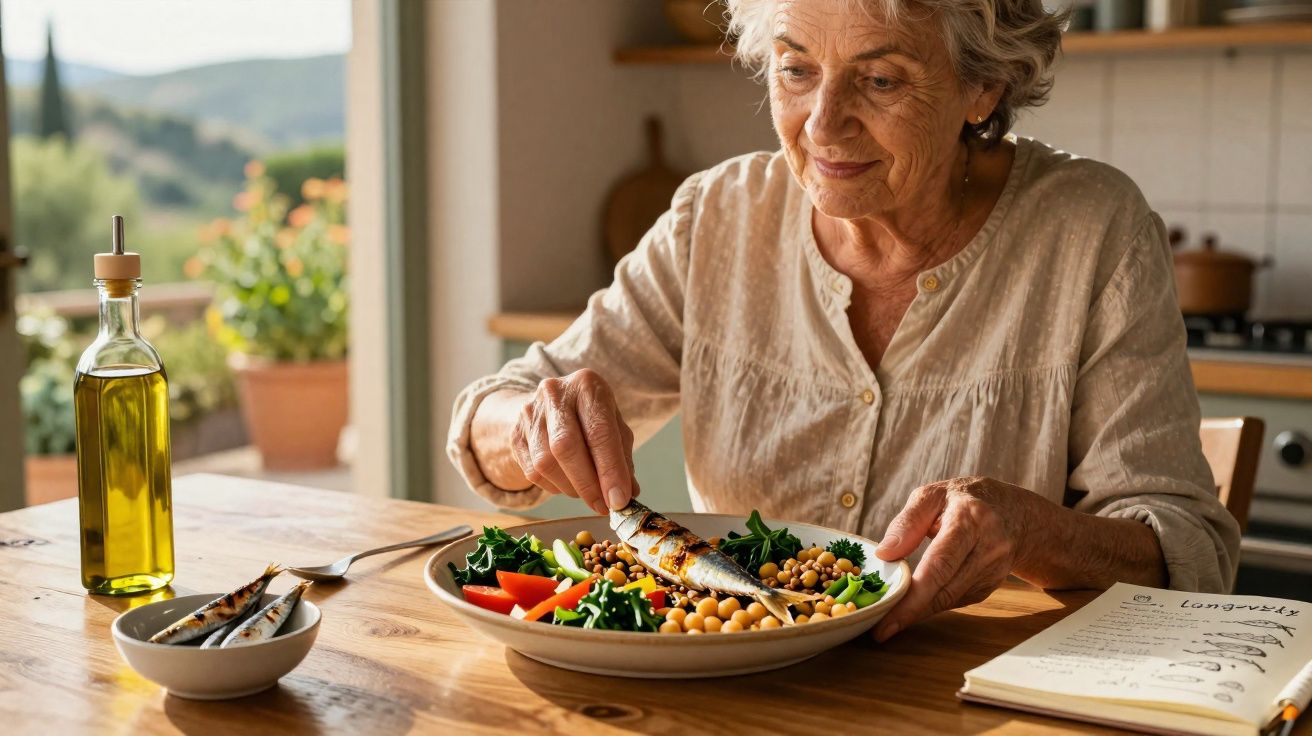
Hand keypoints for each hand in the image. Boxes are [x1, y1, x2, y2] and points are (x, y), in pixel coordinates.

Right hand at [510, 369, 637, 514]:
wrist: (551, 403)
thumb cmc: (590, 417)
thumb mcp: (613, 425)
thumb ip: (622, 457)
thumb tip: (626, 494)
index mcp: (587, 385)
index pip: (599, 432)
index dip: (610, 470)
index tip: (619, 499)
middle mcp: (554, 393)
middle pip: (565, 447)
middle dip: (587, 484)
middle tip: (603, 506)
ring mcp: (530, 412)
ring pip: (545, 463)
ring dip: (571, 488)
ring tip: (587, 492)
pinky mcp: (516, 433)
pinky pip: (532, 472)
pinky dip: (554, 486)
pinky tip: (567, 483)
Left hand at [872, 476, 1039, 641]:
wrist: (1013, 512)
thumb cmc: (963, 500)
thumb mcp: (932, 495)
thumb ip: (907, 522)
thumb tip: (884, 554)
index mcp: (970, 520)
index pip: (940, 563)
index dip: (914, 594)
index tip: (888, 616)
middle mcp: (988, 547)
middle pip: (946, 589)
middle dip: (911, 611)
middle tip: (880, 629)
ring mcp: (994, 570)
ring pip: (950, 599)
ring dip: (919, 611)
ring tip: (889, 618)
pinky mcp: (991, 585)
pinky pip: (956, 600)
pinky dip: (932, 604)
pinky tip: (915, 604)